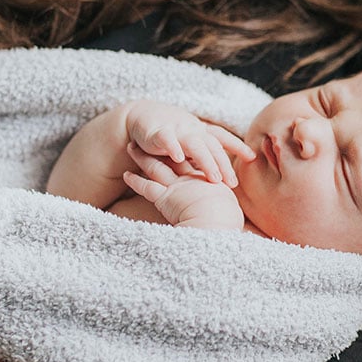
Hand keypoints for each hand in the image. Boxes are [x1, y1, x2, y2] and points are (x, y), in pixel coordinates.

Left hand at [124, 144, 244, 229]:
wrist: (219, 223)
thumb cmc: (226, 219)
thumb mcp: (227, 208)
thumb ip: (221, 204)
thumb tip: (234, 216)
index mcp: (206, 181)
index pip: (192, 163)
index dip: (183, 153)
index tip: (178, 146)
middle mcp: (191, 180)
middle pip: (172, 158)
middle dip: (162, 147)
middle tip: (153, 137)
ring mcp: (178, 187)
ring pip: (156, 167)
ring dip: (143, 158)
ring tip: (132, 148)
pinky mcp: (166, 198)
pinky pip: (147, 188)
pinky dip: (136, 181)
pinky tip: (126, 175)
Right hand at [125, 100, 253, 185]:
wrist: (140, 116)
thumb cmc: (169, 133)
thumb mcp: (188, 144)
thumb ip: (202, 156)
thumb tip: (222, 176)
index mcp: (201, 132)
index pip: (222, 138)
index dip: (237, 146)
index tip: (252, 158)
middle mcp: (192, 129)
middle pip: (212, 146)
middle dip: (224, 164)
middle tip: (233, 183)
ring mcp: (176, 129)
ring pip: (195, 144)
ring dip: (206, 160)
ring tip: (215, 178)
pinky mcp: (157, 132)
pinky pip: (167, 139)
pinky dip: (173, 147)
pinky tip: (179, 158)